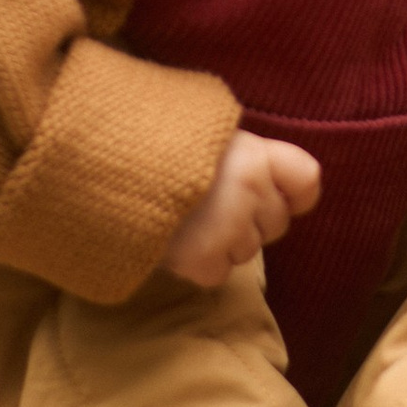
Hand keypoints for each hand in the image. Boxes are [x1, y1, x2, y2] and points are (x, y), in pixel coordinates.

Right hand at [164, 130, 321, 285]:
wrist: (99, 164)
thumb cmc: (152, 143)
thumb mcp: (205, 132)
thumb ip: (244, 153)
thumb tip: (284, 183)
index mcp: (251, 151)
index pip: (307, 180)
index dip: (290, 191)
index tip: (267, 190)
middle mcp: (248, 189)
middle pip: (276, 223)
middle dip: (250, 219)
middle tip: (208, 203)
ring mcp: (227, 226)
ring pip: (248, 252)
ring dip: (223, 244)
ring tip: (186, 220)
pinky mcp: (201, 259)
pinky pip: (218, 274)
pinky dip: (198, 266)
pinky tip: (175, 241)